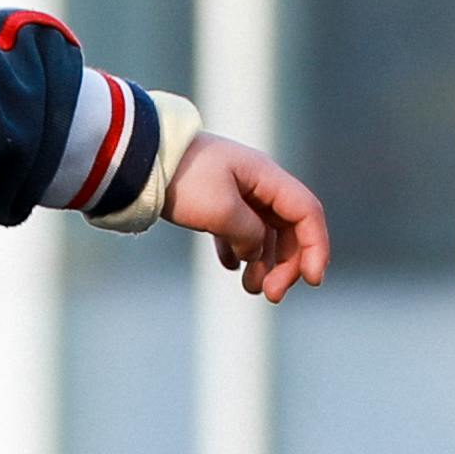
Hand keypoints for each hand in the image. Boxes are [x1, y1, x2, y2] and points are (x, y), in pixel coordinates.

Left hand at [164, 135, 330, 302]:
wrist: (139, 158)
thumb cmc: (181, 178)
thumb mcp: (219, 211)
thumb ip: (248, 235)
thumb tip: (255, 252)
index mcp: (266, 177)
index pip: (307, 212)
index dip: (316, 247)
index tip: (312, 282)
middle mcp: (258, 182)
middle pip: (289, 227)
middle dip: (287, 263)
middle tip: (271, 295)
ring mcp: (238, 190)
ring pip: (264, 232)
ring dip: (263, 262)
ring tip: (249, 288)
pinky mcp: (215, 199)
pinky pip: (238, 228)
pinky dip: (239, 250)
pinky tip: (228, 266)